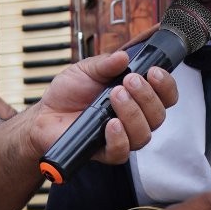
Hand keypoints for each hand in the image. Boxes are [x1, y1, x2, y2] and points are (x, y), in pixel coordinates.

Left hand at [31, 51, 178, 165]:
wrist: (44, 113)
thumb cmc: (69, 92)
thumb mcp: (87, 69)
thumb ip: (106, 64)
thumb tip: (124, 57)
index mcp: (137, 98)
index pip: (165, 97)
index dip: (166, 86)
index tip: (153, 72)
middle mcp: (134, 120)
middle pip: (158, 116)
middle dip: (147, 96)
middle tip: (128, 81)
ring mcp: (122, 137)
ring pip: (143, 134)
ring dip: (133, 113)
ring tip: (115, 95)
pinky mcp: (105, 153)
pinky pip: (122, 152)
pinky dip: (119, 137)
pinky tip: (111, 123)